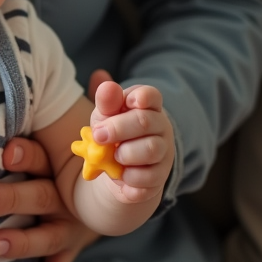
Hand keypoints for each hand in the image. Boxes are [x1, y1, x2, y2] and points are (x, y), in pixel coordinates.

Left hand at [0, 69, 112, 261]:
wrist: (129, 189)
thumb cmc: (97, 153)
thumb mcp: (97, 129)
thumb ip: (96, 104)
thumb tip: (99, 74)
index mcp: (68, 166)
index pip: (44, 158)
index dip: (26, 154)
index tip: (4, 149)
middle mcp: (70, 198)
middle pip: (40, 197)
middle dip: (10, 198)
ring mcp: (71, 226)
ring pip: (45, 236)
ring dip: (20, 243)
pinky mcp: (69, 248)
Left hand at [90, 80, 173, 204]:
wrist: (116, 170)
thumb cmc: (112, 134)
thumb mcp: (105, 116)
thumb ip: (106, 102)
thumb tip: (104, 83)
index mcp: (147, 107)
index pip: (151, 95)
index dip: (141, 97)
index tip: (130, 102)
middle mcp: (160, 127)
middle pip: (145, 122)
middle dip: (118, 128)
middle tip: (98, 135)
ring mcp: (163, 153)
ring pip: (151, 150)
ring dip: (125, 154)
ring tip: (113, 156)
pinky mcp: (159, 177)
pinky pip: (147, 178)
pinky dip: (129, 178)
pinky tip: (120, 175)